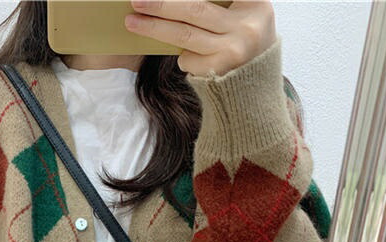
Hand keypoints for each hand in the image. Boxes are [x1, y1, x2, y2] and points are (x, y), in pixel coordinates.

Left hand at [124, 0, 276, 76]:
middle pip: (193, 9)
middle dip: (162, 5)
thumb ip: (216, 5)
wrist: (254, 88)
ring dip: (154, 28)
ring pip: (184, 35)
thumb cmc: (241, 43)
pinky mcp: (218, 72)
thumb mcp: (241, 16)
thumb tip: (170, 2)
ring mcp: (232, 50)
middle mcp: (246, 25)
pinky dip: (182, 57)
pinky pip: (187, 58)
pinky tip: (188, 58)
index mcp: (254, 2)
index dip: (178, 0)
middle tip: (136, 1)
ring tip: (132, 21)